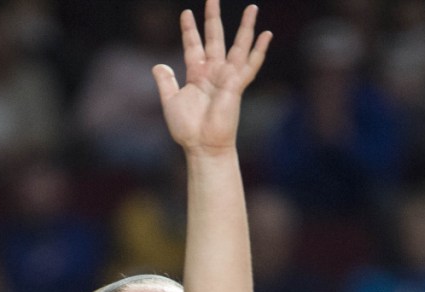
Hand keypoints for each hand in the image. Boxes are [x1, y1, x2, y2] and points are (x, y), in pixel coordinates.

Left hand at [152, 0, 271, 153]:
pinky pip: (251, 64)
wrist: (202, 145)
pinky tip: (267, 34)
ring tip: (252, 8)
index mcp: (197, 75)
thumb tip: (158, 65)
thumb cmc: (187, 129)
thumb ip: (166, 82)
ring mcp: (226, 77)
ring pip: (238, 46)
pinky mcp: (236, 85)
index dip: (189, 30)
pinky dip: (259, 50)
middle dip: (213, 17)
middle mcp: (213, 72)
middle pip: (215, 38)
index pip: (193, 45)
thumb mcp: (171, 101)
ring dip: (245, 27)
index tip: (186, 13)